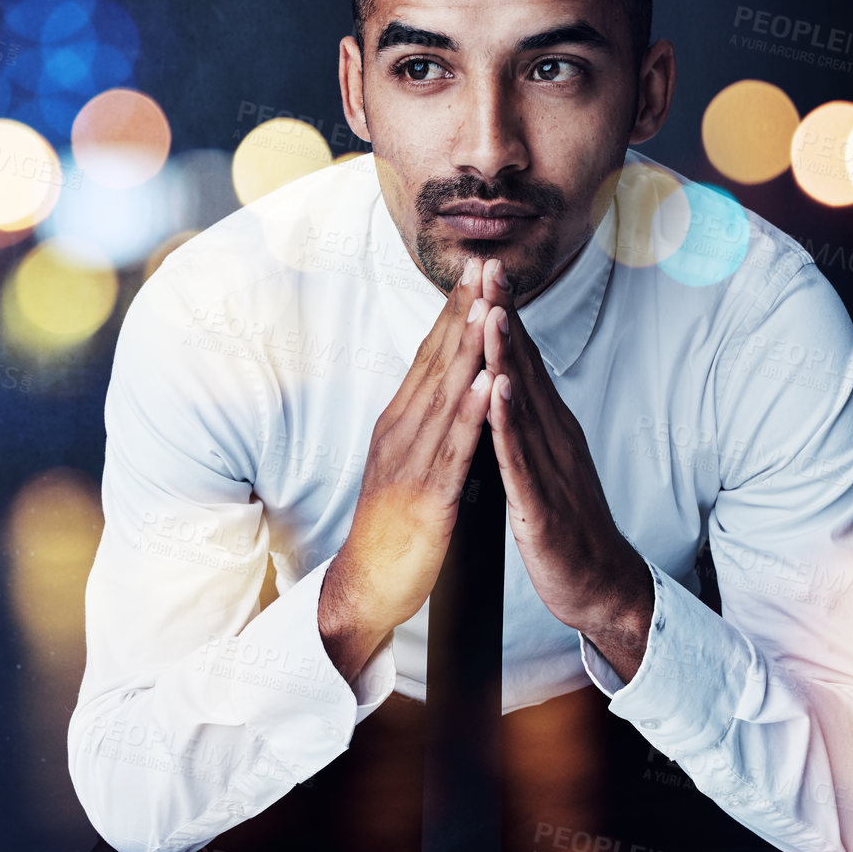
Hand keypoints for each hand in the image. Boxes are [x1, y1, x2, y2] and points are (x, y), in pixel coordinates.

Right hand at [320, 256, 496, 681]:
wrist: (364, 585)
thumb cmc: (390, 526)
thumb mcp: (406, 461)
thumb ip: (425, 424)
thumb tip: (446, 387)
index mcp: (399, 422)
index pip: (430, 356)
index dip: (453, 312)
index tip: (476, 272)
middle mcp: (400, 432)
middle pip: (436, 362)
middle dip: (462, 312)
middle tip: (484, 266)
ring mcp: (411, 463)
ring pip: (445, 396)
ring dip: (467, 349)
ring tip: (488, 307)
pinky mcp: (426, 496)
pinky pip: (452, 450)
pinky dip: (469, 414)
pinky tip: (486, 385)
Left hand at [478, 258, 655, 680]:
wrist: (598, 585)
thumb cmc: (565, 524)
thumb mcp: (543, 463)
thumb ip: (527, 424)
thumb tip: (511, 383)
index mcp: (549, 427)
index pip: (522, 362)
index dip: (504, 315)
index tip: (486, 271)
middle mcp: (553, 436)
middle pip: (525, 367)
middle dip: (505, 316)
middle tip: (489, 267)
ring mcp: (549, 467)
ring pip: (523, 402)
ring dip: (507, 356)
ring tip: (491, 312)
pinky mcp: (540, 503)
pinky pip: (520, 457)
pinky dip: (509, 422)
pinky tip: (498, 393)